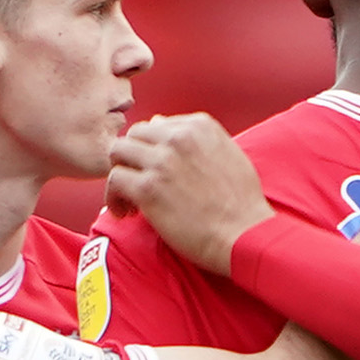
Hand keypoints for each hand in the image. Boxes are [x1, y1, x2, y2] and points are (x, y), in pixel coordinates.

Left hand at [106, 114, 273, 270]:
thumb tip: (159, 125)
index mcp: (199, 126)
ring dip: (120, 173)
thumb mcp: (228, 155)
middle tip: (137, 183)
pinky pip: (114, 180)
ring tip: (128, 198)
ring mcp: (161, 162)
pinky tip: (125, 212)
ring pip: (118, 152)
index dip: (152, 150)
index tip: (155, 171)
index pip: (157, 125)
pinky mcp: (148, 189)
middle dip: (132, 158)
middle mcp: (178, 137)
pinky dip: (114, 197)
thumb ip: (196, 140)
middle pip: (134, 134)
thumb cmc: (241, 203)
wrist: (245, 234)